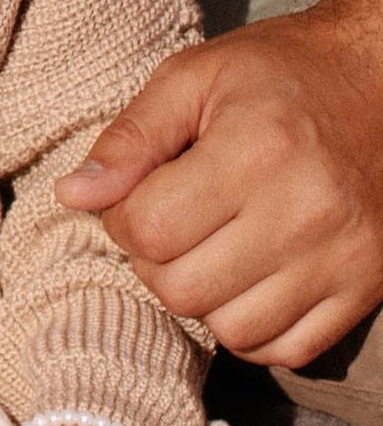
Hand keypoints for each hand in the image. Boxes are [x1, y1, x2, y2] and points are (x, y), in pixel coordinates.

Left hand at [56, 0, 382, 364]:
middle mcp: (305, 211)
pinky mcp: (368, 287)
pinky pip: (289, 351)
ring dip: (203, 299)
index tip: (137, 196)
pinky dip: (256, 329)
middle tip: (168, 224)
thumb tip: (72, 196)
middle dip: (154, 262)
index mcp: (256, 149)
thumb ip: (130, 137)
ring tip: (209, 250)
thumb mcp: (193, 78)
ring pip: (233, 331)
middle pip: (184, 290)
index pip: (151, 230)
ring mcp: (343, 258)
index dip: (123, 219)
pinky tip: (248, 280)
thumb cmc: (278, 74)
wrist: (379, 80)